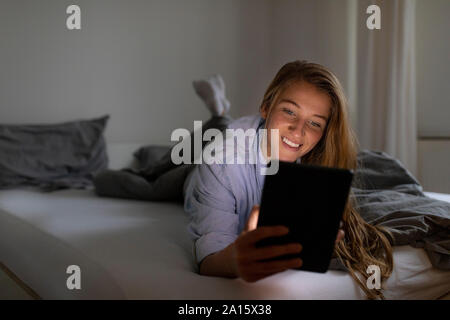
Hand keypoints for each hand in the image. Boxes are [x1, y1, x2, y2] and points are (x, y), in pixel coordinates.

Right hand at [231, 205, 345, 282]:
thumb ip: (253, 218)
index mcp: (242, 241)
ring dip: (287, 263)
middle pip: (268, 252)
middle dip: (285, 249)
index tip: (287, 229)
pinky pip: (268, 273)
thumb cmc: (243, 244)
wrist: (228, 262)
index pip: (259, 233)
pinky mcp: (251, 278)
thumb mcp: (246, 231)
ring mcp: (247, 268)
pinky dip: (279, 269)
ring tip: (299, 260)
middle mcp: (243, 255)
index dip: (273, 231)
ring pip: (270, 265)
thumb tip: (260, 205)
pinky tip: (288, 265)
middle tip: (299, 246)